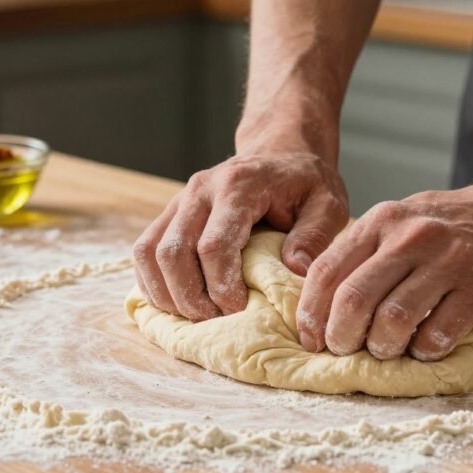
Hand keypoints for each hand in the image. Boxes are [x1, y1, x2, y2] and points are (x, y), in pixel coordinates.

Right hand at [134, 149, 348, 320]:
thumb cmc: (305, 182)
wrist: (279, 152)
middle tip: (215, 320)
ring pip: (149, 253)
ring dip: (166, 293)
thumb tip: (295, 272)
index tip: (240, 310)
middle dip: (189, 297)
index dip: (220, 286)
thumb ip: (315, 236)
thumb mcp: (328, 203)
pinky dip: (153, 282)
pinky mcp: (169, 214)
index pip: (213, 245)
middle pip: (172, 253)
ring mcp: (179, 201)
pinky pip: (144, 251)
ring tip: (195, 315)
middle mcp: (199, 191)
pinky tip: (177, 301)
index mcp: (237, 188)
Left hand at [296, 177, 472, 360]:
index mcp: (382, 221)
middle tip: (344, 350)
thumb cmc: (453, 224)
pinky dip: (425, 349)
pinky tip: (426, 346)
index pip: (327, 271)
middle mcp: (411, 237)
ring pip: (394, 319)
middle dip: (340, 335)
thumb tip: (319, 299)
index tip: (310, 338)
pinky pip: (440, 332)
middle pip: (354, 298)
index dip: (310, 312)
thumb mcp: (401, 220)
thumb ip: (364, 250)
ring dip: (382, 346)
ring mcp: (449, 261)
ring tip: (386, 349)